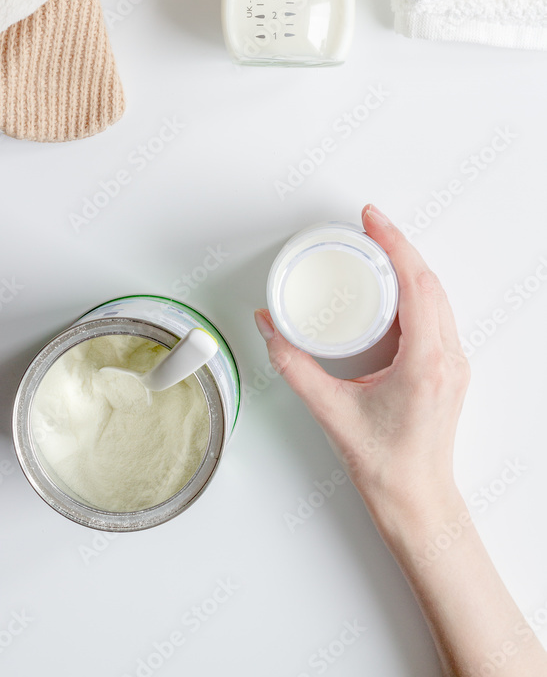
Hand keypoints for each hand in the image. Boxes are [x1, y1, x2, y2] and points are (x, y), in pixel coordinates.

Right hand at [255, 204, 470, 525]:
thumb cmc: (385, 466)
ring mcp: (453, 363)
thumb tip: (269, 327)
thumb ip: (293, 365)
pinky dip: (415, 291)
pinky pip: (436, 315)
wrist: (416, 500)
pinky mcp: (448, 369)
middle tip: (368, 226)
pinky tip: (394, 287)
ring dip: (409, 267)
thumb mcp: (330, 411)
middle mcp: (447, 358)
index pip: (416, 285)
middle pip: (429, 283)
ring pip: (437, 297)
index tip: (372, 222)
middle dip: (399, 247)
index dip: (394, 245)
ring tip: (378, 249)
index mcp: (426, 362)